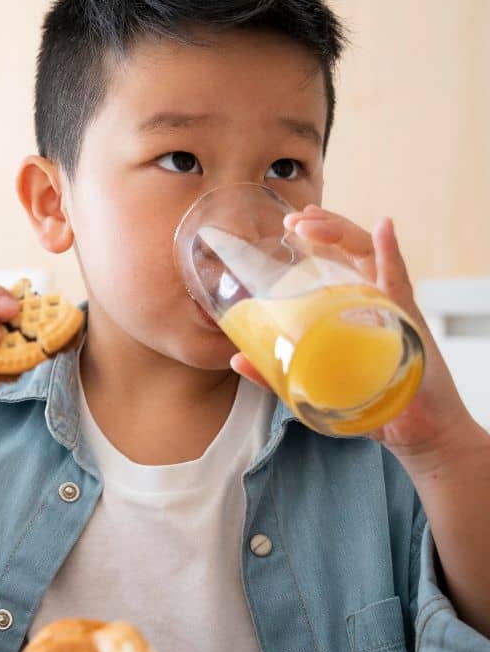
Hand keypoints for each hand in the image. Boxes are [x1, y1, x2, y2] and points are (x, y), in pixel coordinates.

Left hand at [230, 205, 472, 456]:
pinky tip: (383, 228)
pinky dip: (389, 252)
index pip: (336, 259)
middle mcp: (374, 297)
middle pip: (350, 248)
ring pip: (368, 255)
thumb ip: (275, 373)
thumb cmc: (366, 402)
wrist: (414, 430)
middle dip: (323, 227)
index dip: (317, 236)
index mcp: (352, 305)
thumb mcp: (310, 385)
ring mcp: (392, 305)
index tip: (289, 225)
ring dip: (340, 232)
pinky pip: (398, 279)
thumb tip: (236, 359)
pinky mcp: (406, 321)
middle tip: (294, 220)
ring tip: (312, 223)